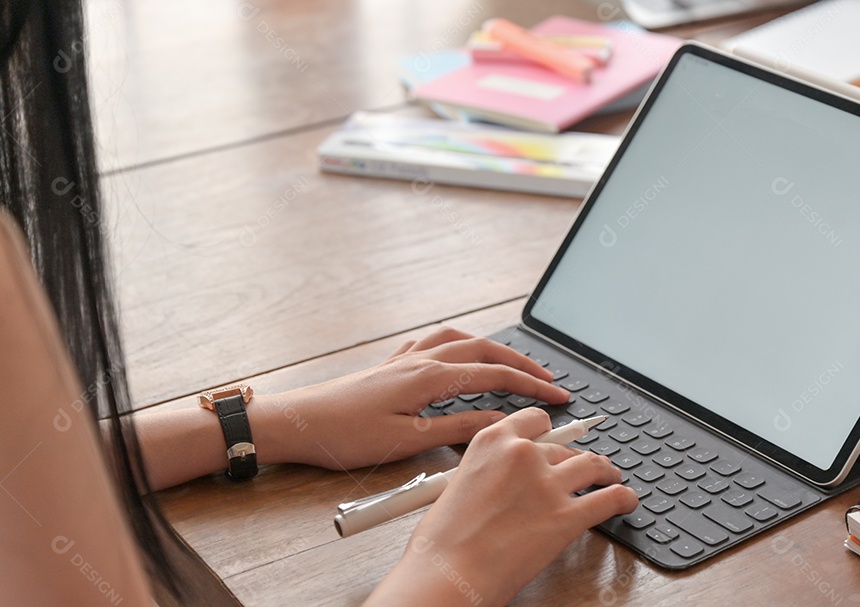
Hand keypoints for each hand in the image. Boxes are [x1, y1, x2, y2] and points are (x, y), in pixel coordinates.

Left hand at [252, 327, 570, 470]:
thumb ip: (456, 428)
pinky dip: (462, 345)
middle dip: (522, 362)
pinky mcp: (392, 365)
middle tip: (549, 379)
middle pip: (485, 350)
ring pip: (462, 340)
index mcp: (429, 377)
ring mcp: (405, 358)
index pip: (495, 376)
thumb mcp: (406, 441)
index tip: (560, 397)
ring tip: (515, 363)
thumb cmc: (345, 435)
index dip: (532, 386)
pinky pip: (437, 343)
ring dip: (493, 348)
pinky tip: (462, 356)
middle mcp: (421, 360)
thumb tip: (498, 422)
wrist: (298, 422)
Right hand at [366, 408, 638, 605]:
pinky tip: (627, 502)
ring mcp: (548, 483)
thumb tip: (503, 482)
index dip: (551, 432)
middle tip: (583, 469)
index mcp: (492, 442)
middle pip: (565, 447)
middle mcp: (524, 454)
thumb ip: (488, 472)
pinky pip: (610, 499)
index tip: (558, 439)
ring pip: (593, 465)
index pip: (534, 420)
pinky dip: (624, 499)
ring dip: (605, 472)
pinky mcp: (568, 516)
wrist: (447, 574)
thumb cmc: (441, 542)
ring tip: (611, 478)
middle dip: (575, 459)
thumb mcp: (457, 486)